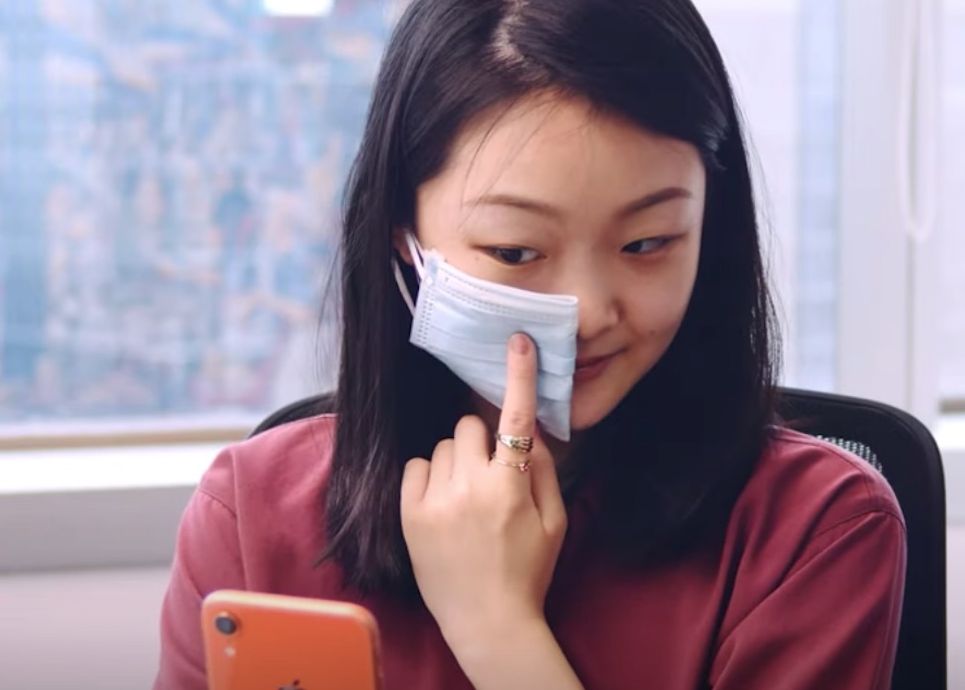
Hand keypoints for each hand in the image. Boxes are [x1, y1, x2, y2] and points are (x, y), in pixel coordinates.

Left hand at [400, 332, 567, 648]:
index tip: (518, 342)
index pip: (517, 418)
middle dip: (482, 441)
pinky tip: (443, 504)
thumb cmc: (528, 571)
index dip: (519, 375)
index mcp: (513, 486)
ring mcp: (436, 500)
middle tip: (490, 472)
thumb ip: (545, 470)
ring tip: (465, 497)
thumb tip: (532, 430)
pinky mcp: (409, 514)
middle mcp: (471, 486)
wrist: (486, 621)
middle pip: (470, 426)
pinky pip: (417, 466)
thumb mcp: (555, 522)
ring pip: (444, 446)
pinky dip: (430, 477)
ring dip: (457, 460)